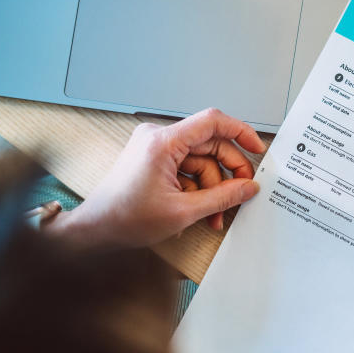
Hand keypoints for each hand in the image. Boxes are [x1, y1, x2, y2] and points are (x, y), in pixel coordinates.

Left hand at [48, 108, 265, 247]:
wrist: (96, 230)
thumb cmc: (125, 218)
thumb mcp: (184, 211)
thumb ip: (223, 197)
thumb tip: (248, 187)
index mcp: (163, 142)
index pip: (212, 122)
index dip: (241, 132)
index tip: (257, 148)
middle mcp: (158, 138)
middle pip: (210, 146)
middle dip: (227, 174)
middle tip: (240, 194)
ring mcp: (156, 149)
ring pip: (201, 162)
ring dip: (212, 189)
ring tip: (214, 216)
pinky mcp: (155, 160)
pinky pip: (188, 169)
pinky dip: (198, 189)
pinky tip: (199, 210)